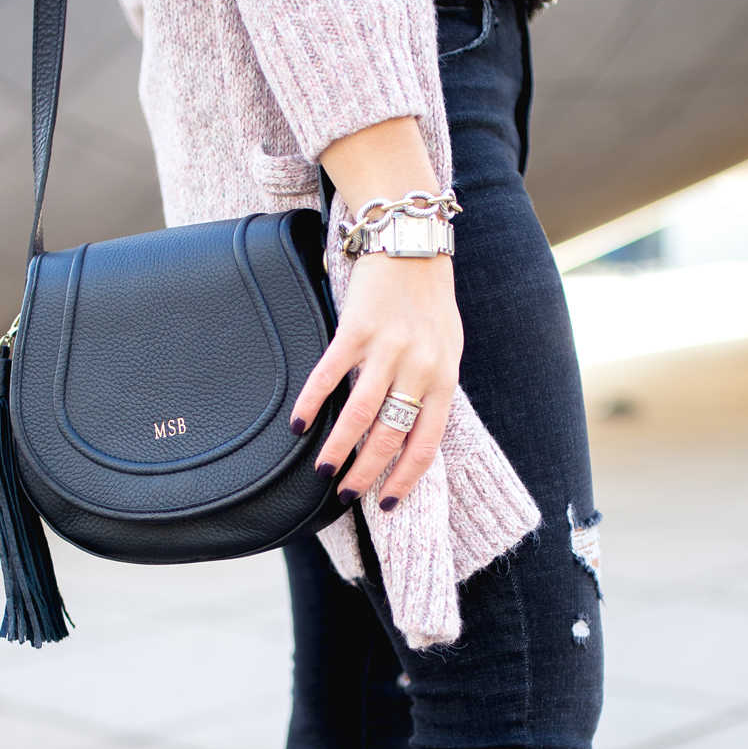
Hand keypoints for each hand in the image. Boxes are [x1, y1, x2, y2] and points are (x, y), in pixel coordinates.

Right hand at [289, 249, 461, 509]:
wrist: (412, 245)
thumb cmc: (430, 302)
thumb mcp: (448, 350)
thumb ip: (432, 389)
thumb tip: (411, 433)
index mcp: (445, 378)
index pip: (426, 443)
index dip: (406, 478)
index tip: (388, 502)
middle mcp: (420, 368)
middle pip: (390, 435)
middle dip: (367, 471)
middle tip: (346, 493)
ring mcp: (388, 348)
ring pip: (361, 413)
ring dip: (339, 447)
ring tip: (323, 470)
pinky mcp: (357, 328)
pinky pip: (330, 374)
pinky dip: (313, 402)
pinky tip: (300, 424)